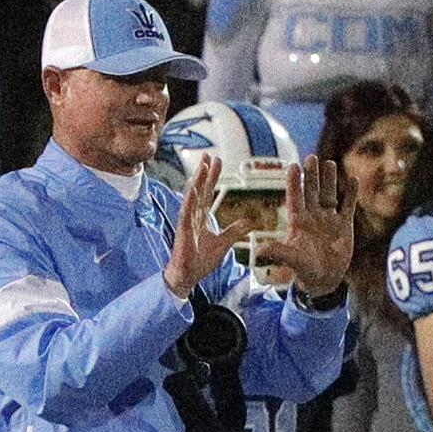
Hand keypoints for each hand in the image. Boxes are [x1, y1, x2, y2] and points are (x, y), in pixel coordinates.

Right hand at [162, 154, 254, 298]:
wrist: (188, 276)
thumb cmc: (200, 261)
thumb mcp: (223, 244)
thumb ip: (234, 231)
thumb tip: (249, 222)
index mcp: (201, 218)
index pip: (208, 193)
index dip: (212, 177)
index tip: (216, 161)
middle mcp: (193, 217)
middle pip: (200, 190)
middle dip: (204, 172)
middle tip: (209, 154)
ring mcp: (187, 223)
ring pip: (193, 197)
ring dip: (197, 181)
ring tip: (202, 165)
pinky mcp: (183, 231)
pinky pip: (186, 212)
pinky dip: (190, 200)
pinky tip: (194, 188)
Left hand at [256, 155, 356, 297]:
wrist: (324, 280)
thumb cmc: (304, 271)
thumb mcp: (291, 260)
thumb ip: (279, 253)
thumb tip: (260, 250)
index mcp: (298, 222)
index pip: (295, 198)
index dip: (294, 182)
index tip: (293, 166)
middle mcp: (312, 217)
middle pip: (311, 191)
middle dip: (311, 175)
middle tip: (311, 157)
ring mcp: (328, 219)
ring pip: (329, 194)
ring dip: (329, 180)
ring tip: (329, 163)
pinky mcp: (344, 225)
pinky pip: (348, 206)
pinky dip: (351, 193)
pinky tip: (352, 179)